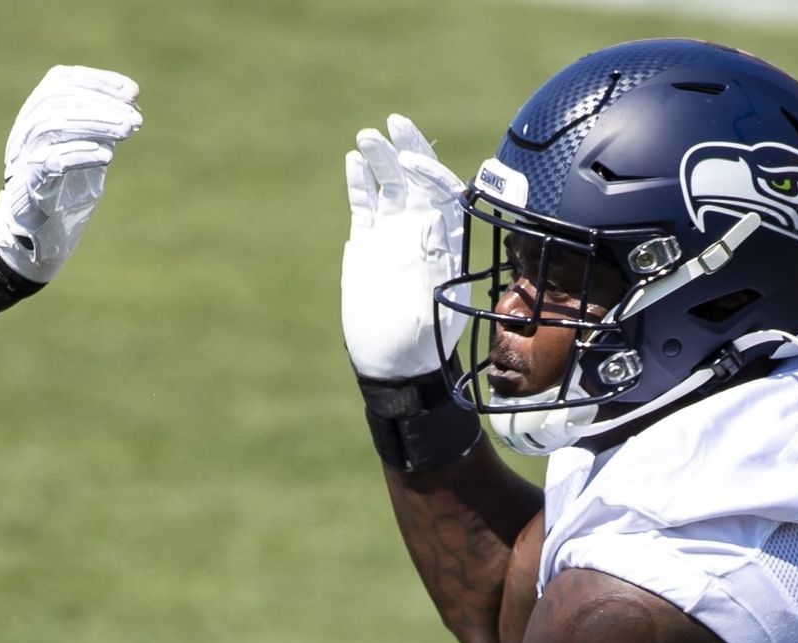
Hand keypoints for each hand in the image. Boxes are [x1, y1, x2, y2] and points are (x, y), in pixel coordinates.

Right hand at [0, 65, 142, 282]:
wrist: (43, 229)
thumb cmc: (67, 183)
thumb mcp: (87, 145)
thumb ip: (101, 123)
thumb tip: (130, 97)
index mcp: (37, 111)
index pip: (62, 80)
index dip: (98, 81)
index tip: (132, 92)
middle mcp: (26, 127)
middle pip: (58, 100)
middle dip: (102, 105)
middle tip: (135, 119)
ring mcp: (24, 154)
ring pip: (53, 125)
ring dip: (95, 124)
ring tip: (127, 130)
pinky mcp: (30, 183)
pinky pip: (50, 162)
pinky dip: (79, 154)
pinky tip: (106, 155)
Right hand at [342, 114, 468, 379]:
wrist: (394, 364)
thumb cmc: (421, 342)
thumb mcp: (432, 305)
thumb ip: (434, 262)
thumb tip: (435, 219)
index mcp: (445, 241)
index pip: (442, 192)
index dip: (430, 171)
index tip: (412, 164)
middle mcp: (420, 231)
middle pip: (416, 178)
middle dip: (408, 148)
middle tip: (394, 123)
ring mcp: (392, 236)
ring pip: (388, 185)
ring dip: (379, 159)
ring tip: (365, 138)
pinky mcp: (367, 245)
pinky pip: (364, 206)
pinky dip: (359, 183)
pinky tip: (352, 162)